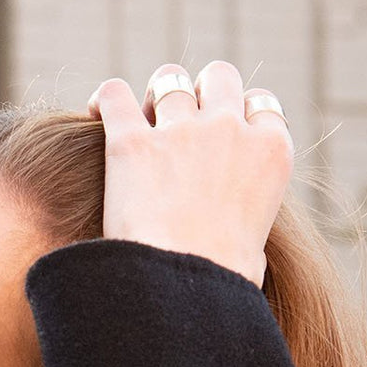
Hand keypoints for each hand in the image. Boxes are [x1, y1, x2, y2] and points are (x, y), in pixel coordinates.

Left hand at [84, 60, 293, 287]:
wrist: (179, 289)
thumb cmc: (218, 285)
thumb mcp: (254, 258)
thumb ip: (250, 235)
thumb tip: (245, 255)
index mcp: (270, 153)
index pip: (261, 105)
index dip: (239, 113)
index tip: (221, 131)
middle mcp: (229, 130)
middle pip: (219, 77)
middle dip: (199, 90)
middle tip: (178, 118)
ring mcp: (180, 131)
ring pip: (168, 78)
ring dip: (154, 94)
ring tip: (139, 118)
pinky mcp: (130, 143)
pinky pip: (114, 95)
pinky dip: (105, 98)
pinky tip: (96, 113)